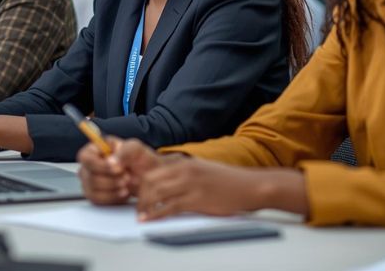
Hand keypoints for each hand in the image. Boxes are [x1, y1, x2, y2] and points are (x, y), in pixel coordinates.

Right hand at [77, 138, 164, 204]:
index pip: (86, 158)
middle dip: (111, 180)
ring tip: (126, 185)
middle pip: (89, 177)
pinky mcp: (94, 195)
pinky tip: (122, 193)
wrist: (147, 175)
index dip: (100, 165)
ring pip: (93, 190)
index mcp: (94, 149)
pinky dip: (112, 198)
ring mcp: (89, 181)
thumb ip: (123, 151)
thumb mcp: (135, 148)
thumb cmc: (138, 159)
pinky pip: (97, 201)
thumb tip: (110, 162)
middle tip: (127, 177)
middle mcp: (88, 165)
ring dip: (113, 189)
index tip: (117, 169)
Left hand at [135, 161, 308, 221]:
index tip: (135, 194)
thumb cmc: (228, 181)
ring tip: (141, 216)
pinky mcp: (197, 199)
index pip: (152, 170)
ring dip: (144, 206)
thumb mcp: (201, 171)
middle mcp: (184, 170)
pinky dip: (156, 215)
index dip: (139, 184)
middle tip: (137, 208)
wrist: (250, 186)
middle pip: (150, 180)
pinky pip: (169, 207)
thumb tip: (166, 184)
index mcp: (184, 163)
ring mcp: (190, 184)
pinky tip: (150, 220)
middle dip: (139, 196)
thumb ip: (183, 175)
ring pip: (156, 193)